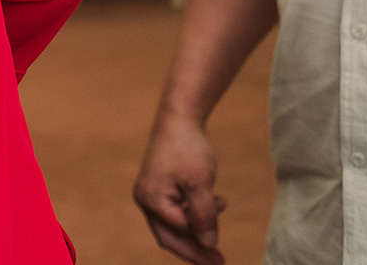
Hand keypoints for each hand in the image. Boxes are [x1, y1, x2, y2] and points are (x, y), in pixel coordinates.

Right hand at [133, 111, 227, 263]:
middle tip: (218, 262)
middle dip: (195, 248)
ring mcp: (150, 192)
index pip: (179, 232)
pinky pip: (176, 209)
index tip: (221, 257)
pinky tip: (216, 201)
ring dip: (198, 226)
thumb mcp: (200, 184)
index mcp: (151, 200)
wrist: (179, 117)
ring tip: (221, 211)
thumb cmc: (187, 148)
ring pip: (175, 223)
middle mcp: (145, 199)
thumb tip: (208, 244)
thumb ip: (204, 216)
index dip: (201, 244)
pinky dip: (195, 211)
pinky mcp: (159, 186)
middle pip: (170, 235)